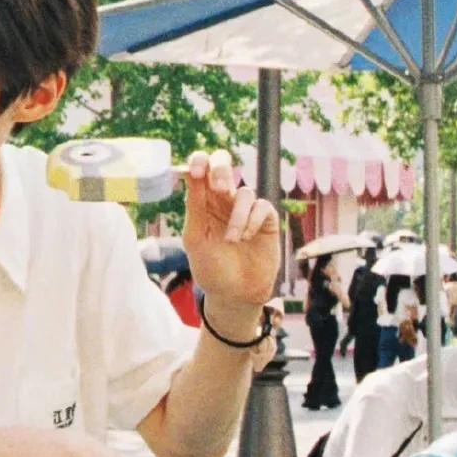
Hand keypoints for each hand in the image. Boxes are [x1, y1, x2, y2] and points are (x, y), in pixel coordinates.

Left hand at [180, 150, 280, 310]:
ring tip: (232, 240)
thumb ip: (195, 207)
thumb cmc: (211, 268)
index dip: (199, 162)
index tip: (195, 171)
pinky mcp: (266, 220)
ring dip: (238, 216)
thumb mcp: (196, 238)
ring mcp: (246, 209)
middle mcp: (223, 201)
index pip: (200, 170)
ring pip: (245, 192)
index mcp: (202, 202)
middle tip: (220, 189)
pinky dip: (253, 221)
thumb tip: (190, 175)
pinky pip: (263, 207)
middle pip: (224, 166)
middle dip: (222, 170)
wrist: (234, 294)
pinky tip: (246, 238)